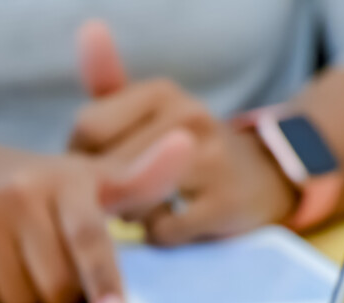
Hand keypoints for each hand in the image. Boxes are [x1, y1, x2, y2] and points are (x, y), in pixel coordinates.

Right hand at [0, 128, 192, 302]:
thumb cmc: (41, 189)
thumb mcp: (91, 179)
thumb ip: (141, 180)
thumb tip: (187, 145)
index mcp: (66, 179)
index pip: (89, 238)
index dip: (102, 281)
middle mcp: (19, 192)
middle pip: (57, 287)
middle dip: (60, 292)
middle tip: (48, 262)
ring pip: (20, 301)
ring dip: (24, 298)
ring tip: (15, 261)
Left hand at [69, 20, 297, 244]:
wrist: (263, 174)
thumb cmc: (185, 143)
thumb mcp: (149, 106)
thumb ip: (108, 77)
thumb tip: (88, 27)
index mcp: (162, 91)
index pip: (87, 126)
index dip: (80, 156)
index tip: (100, 164)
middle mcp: (189, 117)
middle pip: (107, 167)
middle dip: (107, 189)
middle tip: (130, 191)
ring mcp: (211, 160)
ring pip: (133, 199)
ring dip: (132, 214)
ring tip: (154, 204)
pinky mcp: (225, 204)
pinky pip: (162, 231)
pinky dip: (160, 235)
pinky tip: (176, 223)